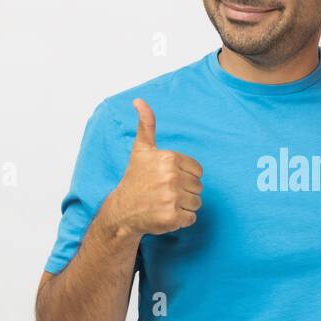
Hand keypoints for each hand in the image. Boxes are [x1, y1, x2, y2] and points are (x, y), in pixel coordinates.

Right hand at [102, 98, 203, 234]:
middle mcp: (171, 177)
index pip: (197, 170)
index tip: (168, 179)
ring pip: (196, 203)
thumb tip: (139, 100)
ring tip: (165, 203)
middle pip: (198, 187)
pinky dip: (181, 220)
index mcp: (168, 158)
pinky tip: (166, 214)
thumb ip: (146, 125)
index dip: (185, 176)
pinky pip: (191, 218)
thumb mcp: (141, 150)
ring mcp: (171, 198)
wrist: (122, 210)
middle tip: (165, 192)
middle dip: (185, 191)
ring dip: (184, 206)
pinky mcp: (172, 217)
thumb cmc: (135, 178)